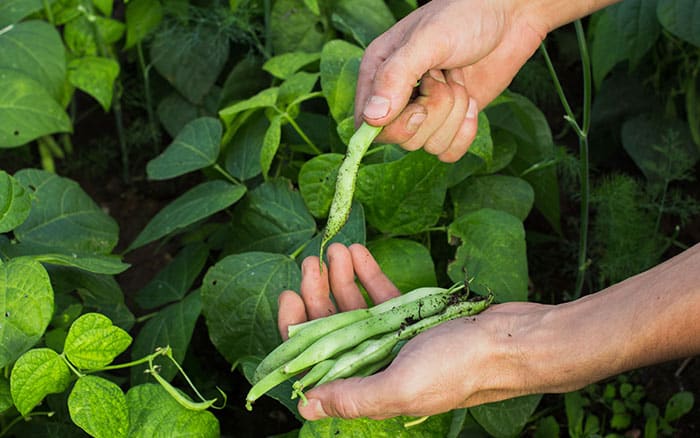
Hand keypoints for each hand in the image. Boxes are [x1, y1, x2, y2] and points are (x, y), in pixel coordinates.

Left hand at [277, 243, 550, 419]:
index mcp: (370, 388)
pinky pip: (383, 296)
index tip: (290, 295)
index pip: (317, 361)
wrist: (516, 341)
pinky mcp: (415, 317)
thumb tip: (306, 405)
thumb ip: (352, 396)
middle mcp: (378, 364)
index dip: (297, 330)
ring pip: (357, 308)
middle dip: (318, 294)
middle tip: (312, 261)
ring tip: (335, 249)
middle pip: (333, 329)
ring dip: (342, 278)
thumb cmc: (461, 368)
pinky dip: (369, 275)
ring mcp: (396, 338)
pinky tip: (359, 253)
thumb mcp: (401, 387)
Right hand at [355, 0, 546, 161]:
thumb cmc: (464, 16)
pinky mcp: (450, 123)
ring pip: (430, 146)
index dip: (395, 125)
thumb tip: (372, 118)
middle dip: (434, 111)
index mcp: (377, 74)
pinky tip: (472, 102)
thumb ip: (396, 77)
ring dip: (454, 114)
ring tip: (459, 80)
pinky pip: (449, 153)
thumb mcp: (427, 41)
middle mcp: (397, 97)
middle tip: (444, 76)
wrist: (508, 17)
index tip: (419, 106)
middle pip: (403, 139)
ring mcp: (425, 113)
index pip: (366, 124)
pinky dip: (465, 131)